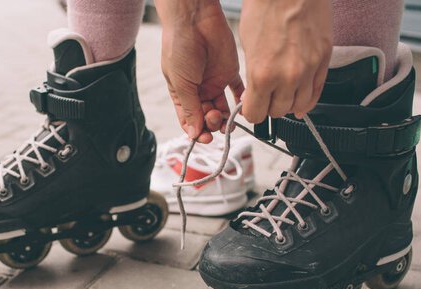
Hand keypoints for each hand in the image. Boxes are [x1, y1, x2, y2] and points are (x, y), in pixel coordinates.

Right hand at [155, 0, 242, 142]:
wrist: (194, 18)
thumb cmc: (179, 46)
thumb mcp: (181, 83)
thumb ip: (190, 109)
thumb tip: (194, 134)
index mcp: (182, 94)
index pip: (190, 121)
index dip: (197, 132)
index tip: (205, 138)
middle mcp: (198, 91)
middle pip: (207, 118)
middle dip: (212, 124)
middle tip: (215, 119)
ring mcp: (214, 82)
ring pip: (222, 108)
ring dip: (225, 117)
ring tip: (225, 115)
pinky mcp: (229, 72)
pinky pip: (237, 92)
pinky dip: (240, 102)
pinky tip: (241, 107)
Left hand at [239, 0, 332, 122]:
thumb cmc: (265, 8)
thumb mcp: (248, 46)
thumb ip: (253, 75)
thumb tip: (255, 94)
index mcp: (263, 75)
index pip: (256, 115)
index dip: (251, 112)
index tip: (251, 107)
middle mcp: (288, 76)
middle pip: (278, 113)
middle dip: (269, 107)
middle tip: (266, 98)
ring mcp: (309, 69)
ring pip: (299, 106)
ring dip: (289, 104)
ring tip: (282, 94)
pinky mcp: (324, 60)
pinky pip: (317, 93)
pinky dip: (308, 100)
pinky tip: (301, 100)